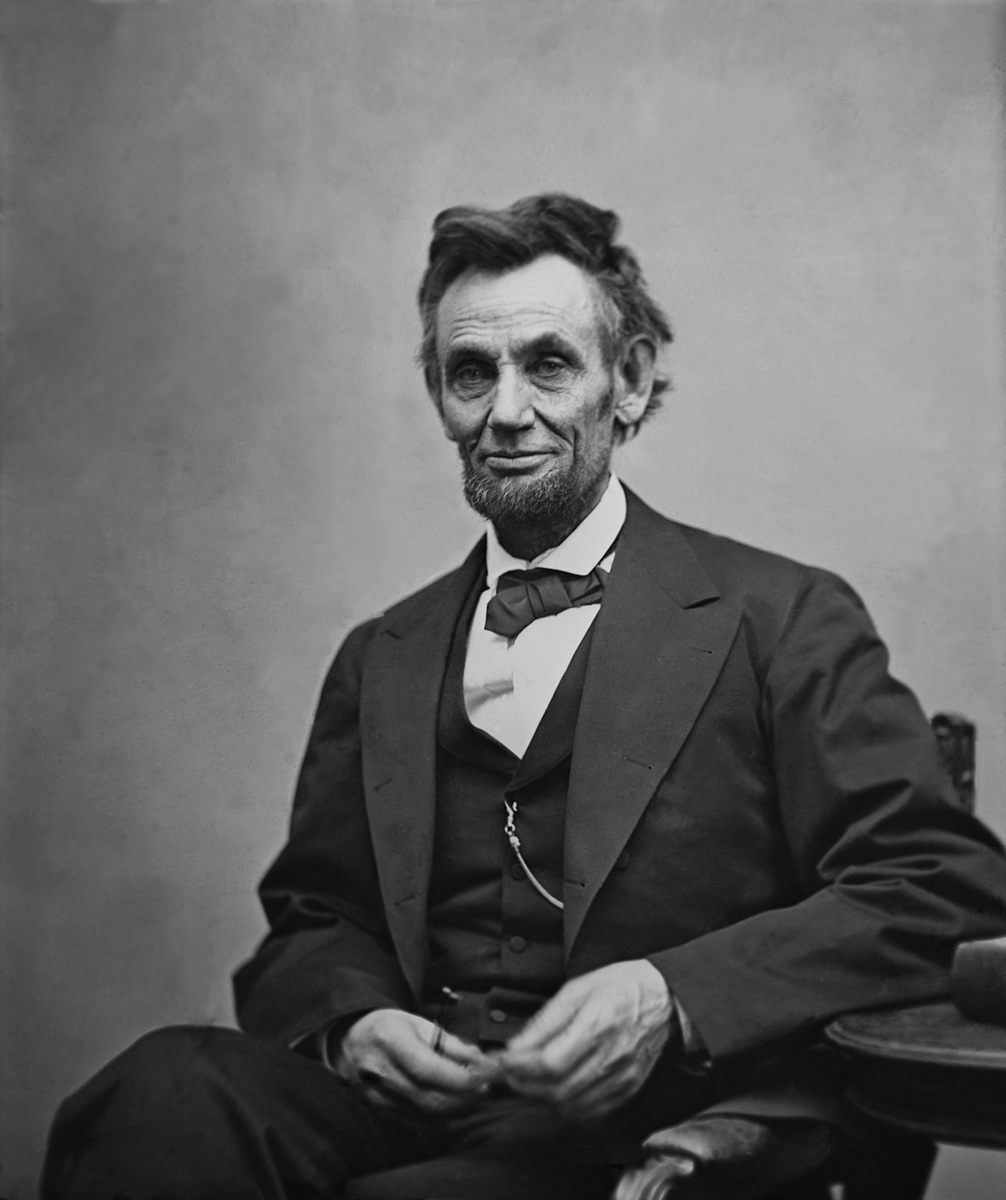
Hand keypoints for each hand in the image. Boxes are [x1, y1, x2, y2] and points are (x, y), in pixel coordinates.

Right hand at [336, 1008, 499, 1114]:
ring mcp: (378, 1096)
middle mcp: (380, 1072)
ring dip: (457, 1108)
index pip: (428, 1069)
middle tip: (486, 1088)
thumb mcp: (418, 1023)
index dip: (460, 1078)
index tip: (484, 1076)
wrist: (350, 1041)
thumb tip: (479, 1062)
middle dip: (464, 1097)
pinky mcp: (381, 1111)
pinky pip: (418, 1120)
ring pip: (426, 1114)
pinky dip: (442, 1115)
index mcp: (390, 1040)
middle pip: (429, 1097)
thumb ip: (450, 1043)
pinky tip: (455, 1104)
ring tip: (475, 1095)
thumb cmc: (389, 1027)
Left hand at [493, 960, 674, 1121]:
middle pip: (558, 1090)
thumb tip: (516, 1045)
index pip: (551, 1062)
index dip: (521, 1067)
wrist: (663, 998)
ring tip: (529, 1081)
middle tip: (510, 1072)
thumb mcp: (578, 988)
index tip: (504, 1059)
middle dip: (525, 1085)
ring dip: (543, 1098)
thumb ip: (546, 1020)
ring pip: (572, 1106)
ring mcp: (622, 1077)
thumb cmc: (621, 986)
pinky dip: (567, 1108)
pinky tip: (557, 1091)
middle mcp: (611, 1056)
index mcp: (597, 1023)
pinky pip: (592, 1113)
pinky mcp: (628, 1089)